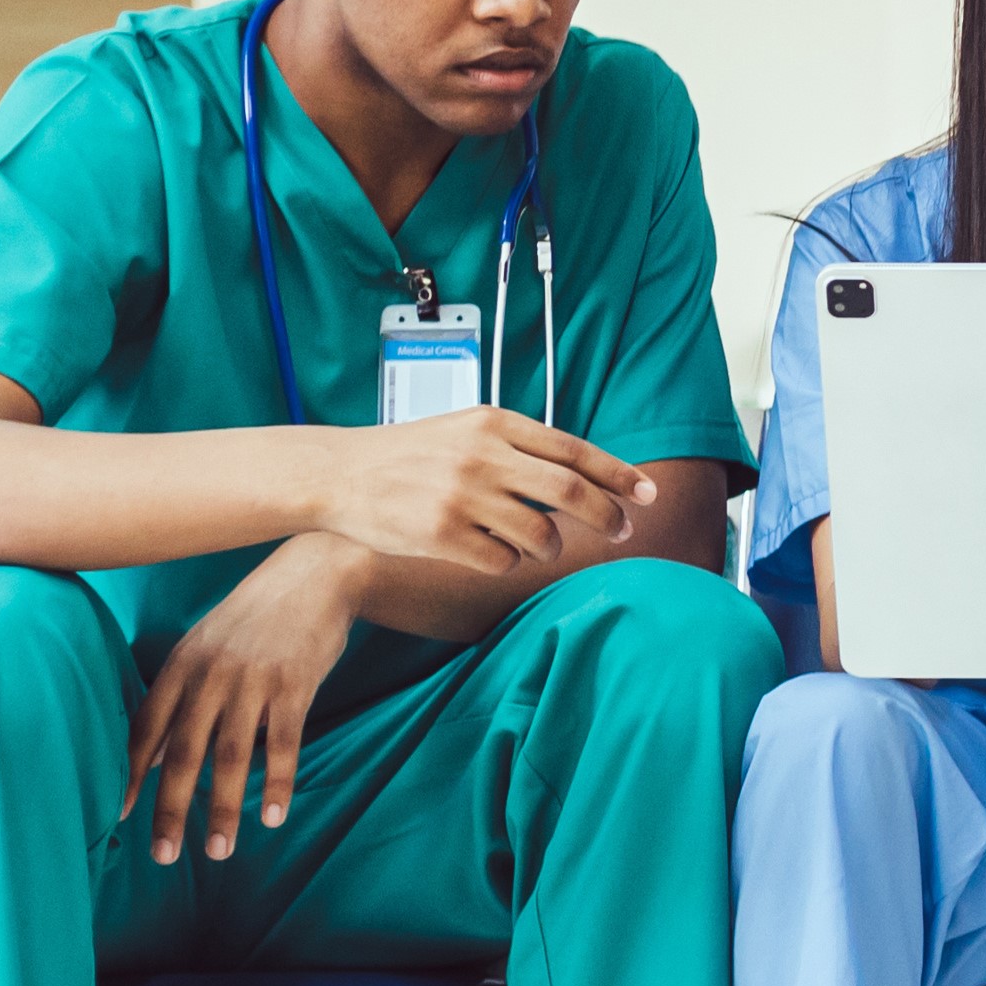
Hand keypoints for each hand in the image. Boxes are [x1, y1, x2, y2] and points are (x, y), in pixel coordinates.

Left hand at [132, 537, 361, 863]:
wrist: (317, 570)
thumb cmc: (259, 614)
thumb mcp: (208, 642)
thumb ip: (182, 692)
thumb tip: (151, 752)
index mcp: (181, 664)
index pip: (145, 729)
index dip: (130, 776)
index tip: (120, 819)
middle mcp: (209, 673)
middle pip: (181, 753)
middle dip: (170, 809)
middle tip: (163, 856)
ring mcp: (252, 679)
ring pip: (229, 757)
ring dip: (223, 809)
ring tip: (219, 851)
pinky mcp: (295, 684)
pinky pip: (282, 744)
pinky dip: (277, 783)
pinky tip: (272, 818)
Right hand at [303, 406, 653, 572]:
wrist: (338, 473)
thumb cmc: (407, 454)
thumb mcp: (464, 430)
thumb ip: (518, 445)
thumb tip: (583, 473)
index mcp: (492, 423)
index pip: (573, 449)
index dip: (617, 473)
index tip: (648, 493)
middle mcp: (482, 455)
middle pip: (570, 491)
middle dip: (607, 515)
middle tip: (623, 531)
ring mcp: (461, 495)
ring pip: (541, 533)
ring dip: (552, 546)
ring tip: (542, 546)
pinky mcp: (441, 534)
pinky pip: (502, 559)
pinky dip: (510, 562)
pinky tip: (495, 554)